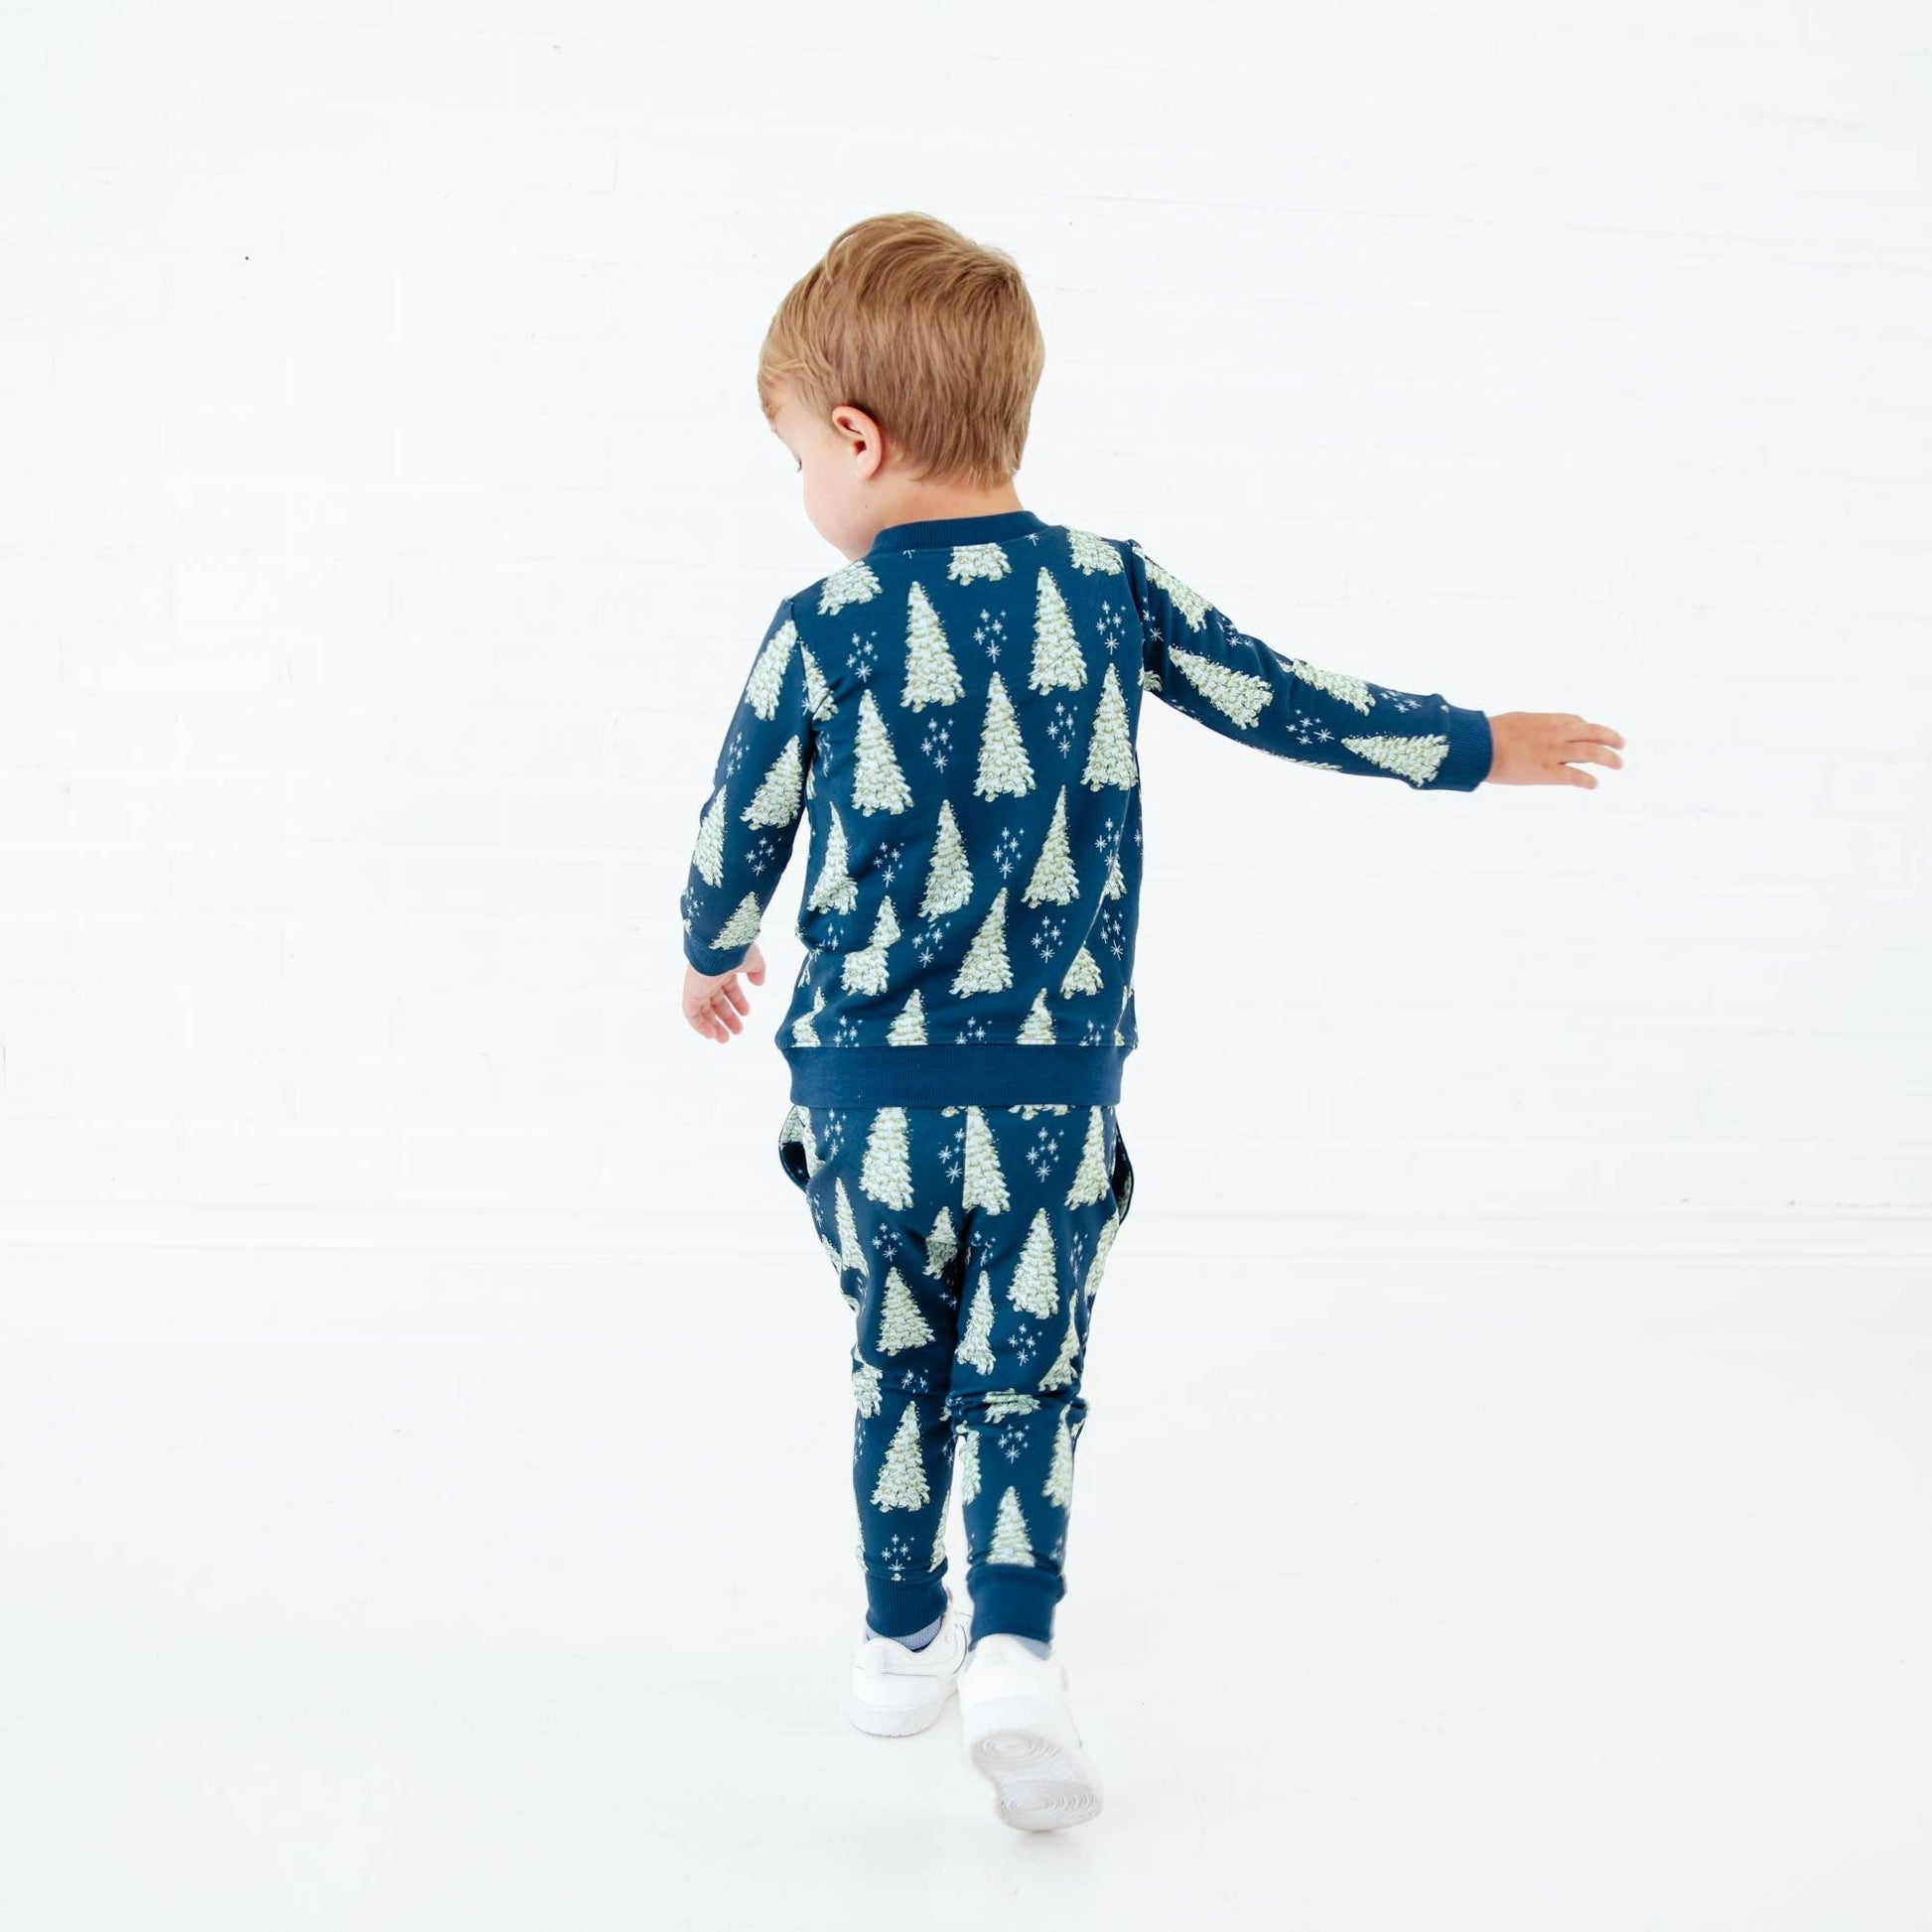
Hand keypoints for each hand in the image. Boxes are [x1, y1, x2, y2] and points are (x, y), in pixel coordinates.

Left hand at [682, 943, 765, 1043]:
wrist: (719, 946)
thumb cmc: (736, 950)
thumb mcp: (753, 961)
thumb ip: (757, 971)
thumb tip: (759, 982)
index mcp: (723, 969)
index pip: (729, 988)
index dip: (738, 1001)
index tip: (746, 1013)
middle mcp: (709, 977)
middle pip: (716, 1001)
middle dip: (727, 1017)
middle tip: (737, 1031)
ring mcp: (698, 986)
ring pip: (704, 1010)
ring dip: (714, 1025)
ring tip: (725, 1039)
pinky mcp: (690, 993)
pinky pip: (691, 1013)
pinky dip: (700, 1025)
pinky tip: (711, 1035)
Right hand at [1485, 713, 1624, 786]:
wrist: (1479, 746)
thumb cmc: (1487, 734)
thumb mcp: (1513, 722)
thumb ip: (1526, 727)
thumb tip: (1523, 731)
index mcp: (1545, 720)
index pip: (1576, 722)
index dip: (1588, 728)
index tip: (1592, 734)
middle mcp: (1554, 735)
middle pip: (1591, 733)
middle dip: (1610, 738)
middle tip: (1622, 744)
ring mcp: (1552, 753)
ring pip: (1590, 752)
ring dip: (1608, 758)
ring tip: (1619, 764)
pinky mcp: (1546, 771)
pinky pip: (1574, 775)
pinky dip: (1587, 780)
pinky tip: (1594, 784)